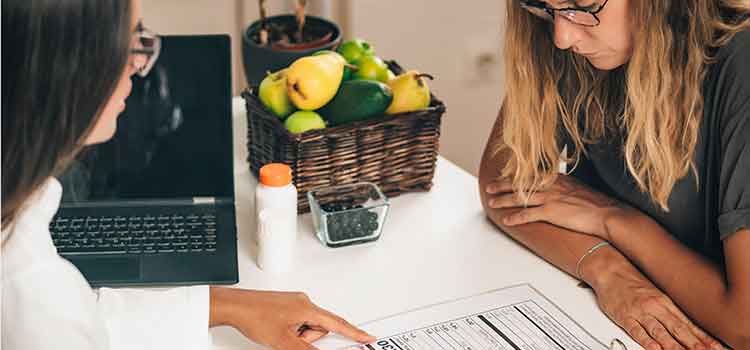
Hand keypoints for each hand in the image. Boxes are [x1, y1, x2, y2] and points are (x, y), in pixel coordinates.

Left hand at [210, 287, 374, 349]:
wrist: (235, 307)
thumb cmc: (255, 316)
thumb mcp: (285, 341)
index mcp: (308, 307)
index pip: (338, 323)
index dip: (355, 332)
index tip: (368, 337)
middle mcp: (303, 302)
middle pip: (321, 327)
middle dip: (310, 339)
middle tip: (293, 342)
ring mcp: (294, 303)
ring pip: (308, 326)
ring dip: (299, 335)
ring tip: (281, 336)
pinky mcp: (285, 305)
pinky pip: (298, 321)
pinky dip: (293, 330)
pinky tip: (278, 331)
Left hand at [485, 175, 633, 239]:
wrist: (608, 213)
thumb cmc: (597, 204)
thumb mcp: (579, 188)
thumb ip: (565, 187)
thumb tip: (560, 189)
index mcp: (558, 179)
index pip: (531, 175)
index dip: (515, 177)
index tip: (505, 177)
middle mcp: (551, 186)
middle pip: (520, 184)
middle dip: (502, 185)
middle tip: (490, 187)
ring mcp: (550, 198)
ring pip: (519, 198)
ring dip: (503, 200)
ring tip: (492, 203)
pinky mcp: (551, 212)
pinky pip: (528, 215)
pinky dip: (515, 217)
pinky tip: (506, 220)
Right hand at [584, 251, 724, 349]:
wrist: (610, 269)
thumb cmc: (632, 282)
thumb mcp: (657, 294)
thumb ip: (672, 312)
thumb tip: (690, 329)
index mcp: (666, 302)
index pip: (690, 324)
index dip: (704, 337)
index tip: (716, 347)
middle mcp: (656, 307)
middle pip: (679, 329)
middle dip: (694, 344)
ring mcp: (640, 312)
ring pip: (660, 332)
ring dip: (674, 346)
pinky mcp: (624, 316)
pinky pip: (637, 330)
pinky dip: (647, 341)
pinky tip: (655, 348)